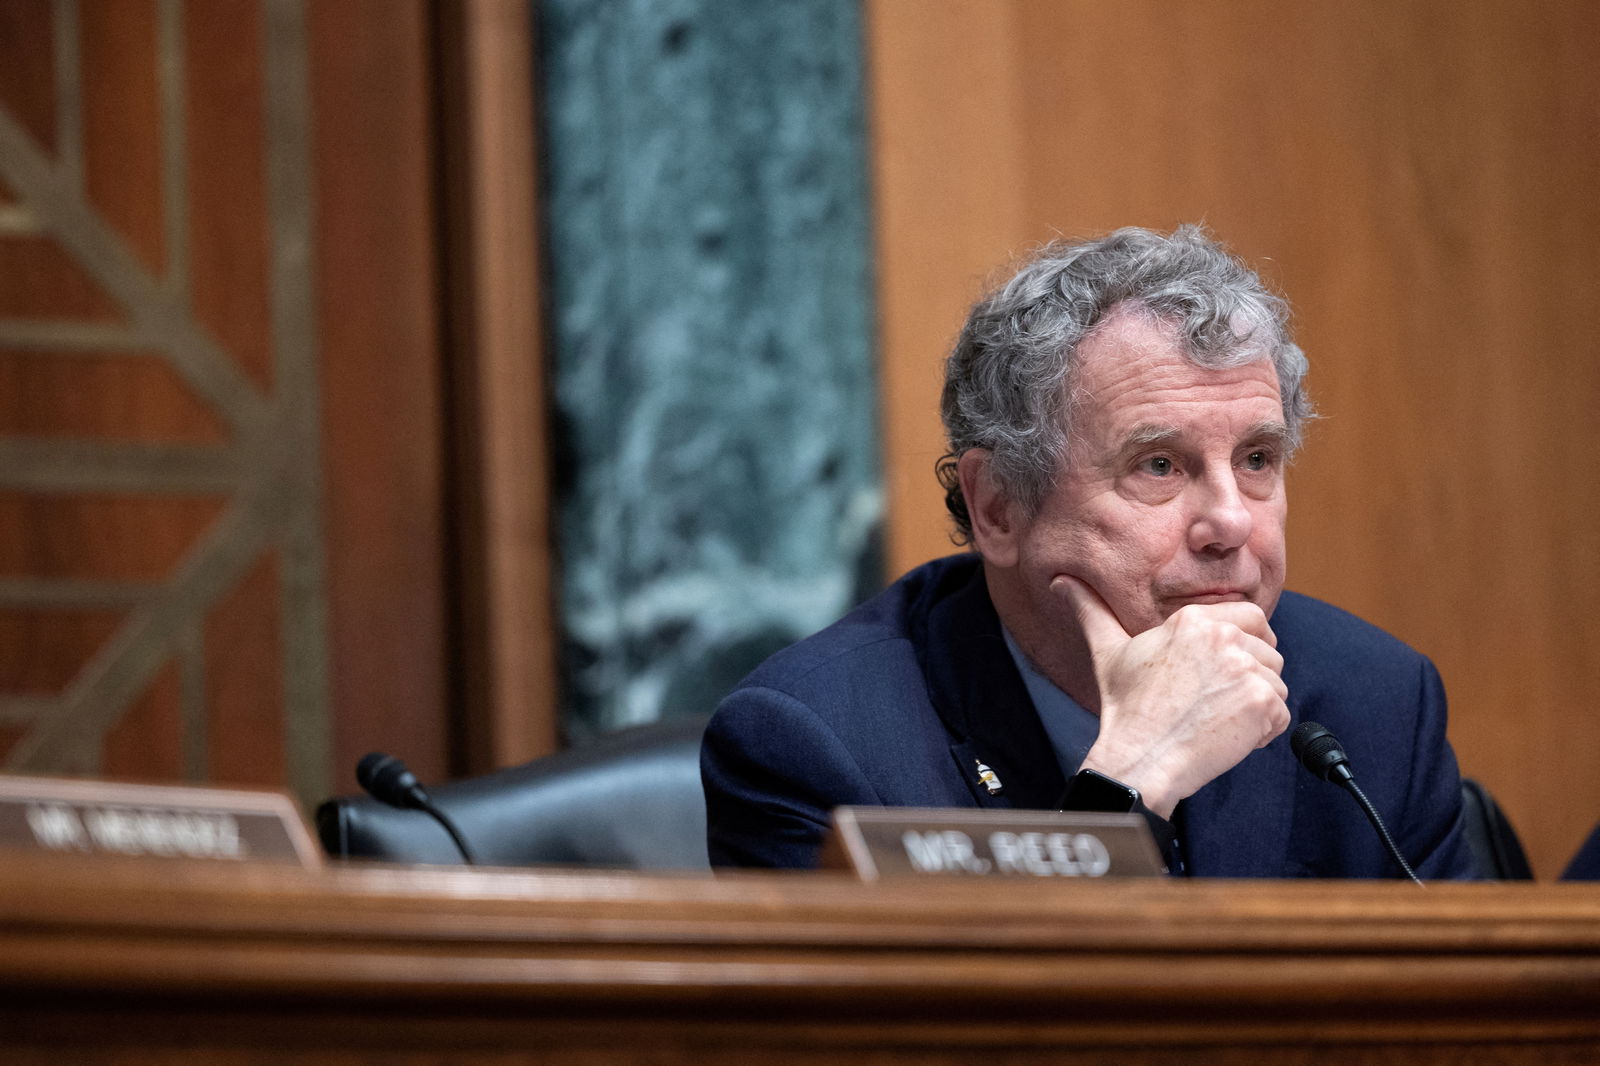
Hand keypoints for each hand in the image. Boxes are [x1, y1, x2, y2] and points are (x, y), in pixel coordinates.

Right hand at [1053, 576, 1288, 817]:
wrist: (1141, 756)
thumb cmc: (1126, 708)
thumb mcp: (1109, 652)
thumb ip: (1092, 611)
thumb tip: (1061, 582)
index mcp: (1193, 620)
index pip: (1252, 617)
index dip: (1248, 643)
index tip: (1228, 669)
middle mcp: (1224, 637)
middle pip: (1269, 651)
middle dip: (1251, 677)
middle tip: (1215, 701)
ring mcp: (1246, 669)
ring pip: (1276, 683)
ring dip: (1255, 706)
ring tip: (1216, 719)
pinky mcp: (1262, 702)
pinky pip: (1282, 714)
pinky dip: (1263, 731)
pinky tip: (1228, 736)